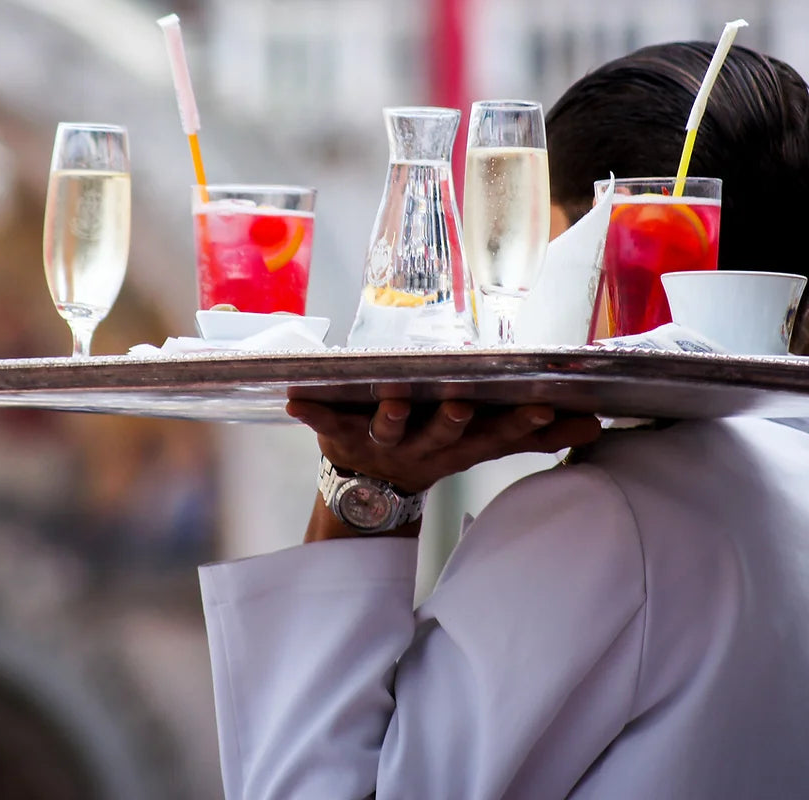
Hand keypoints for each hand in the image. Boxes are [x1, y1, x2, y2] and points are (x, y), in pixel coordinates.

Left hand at [286, 397, 601, 494]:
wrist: (368, 492)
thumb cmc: (434, 448)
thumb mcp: (482, 444)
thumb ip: (532, 434)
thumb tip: (594, 425)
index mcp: (458, 447)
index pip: (495, 437)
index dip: (518, 426)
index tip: (542, 409)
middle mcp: (422, 448)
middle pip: (442, 435)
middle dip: (452, 420)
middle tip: (461, 403)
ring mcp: (380, 443)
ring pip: (388, 428)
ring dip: (390, 415)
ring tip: (392, 398)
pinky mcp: (340, 435)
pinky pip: (323, 422)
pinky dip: (309, 411)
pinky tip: (293, 397)